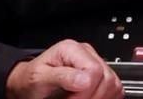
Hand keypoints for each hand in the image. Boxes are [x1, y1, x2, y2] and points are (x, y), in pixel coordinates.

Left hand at [5, 39, 122, 98]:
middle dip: (92, 97)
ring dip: (100, 98)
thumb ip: (61, 76)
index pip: (94, 70)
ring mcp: (95, 64)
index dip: (86, 90)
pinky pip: (114, 88)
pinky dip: (106, 97)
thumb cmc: (30, 79)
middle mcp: (87, 54)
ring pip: (113, 84)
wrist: (28, 83)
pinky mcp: (100, 76)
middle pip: (107, 78)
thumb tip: (84, 79)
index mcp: (72, 49)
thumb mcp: (39, 77)